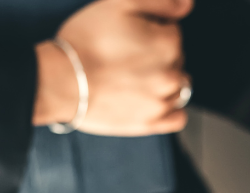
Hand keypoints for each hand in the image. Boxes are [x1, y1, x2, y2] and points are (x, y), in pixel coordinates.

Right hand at [33, 0, 191, 134]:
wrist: (61, 81)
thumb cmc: (86, 41)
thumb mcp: (121, 3)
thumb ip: (162, 1)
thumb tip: (188, 5)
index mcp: (169, 43)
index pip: (171, 31)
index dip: (150, 29)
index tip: (128, 34)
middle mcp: (172, 74)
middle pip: (175, 58)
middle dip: (157, 54)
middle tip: (125, 55)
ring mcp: (162, 102)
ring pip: (179, 86)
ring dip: (163, 79)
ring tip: (134, 76)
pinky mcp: (150, 123)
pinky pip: (177, 117)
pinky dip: (170, 108)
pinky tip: (151, 98)